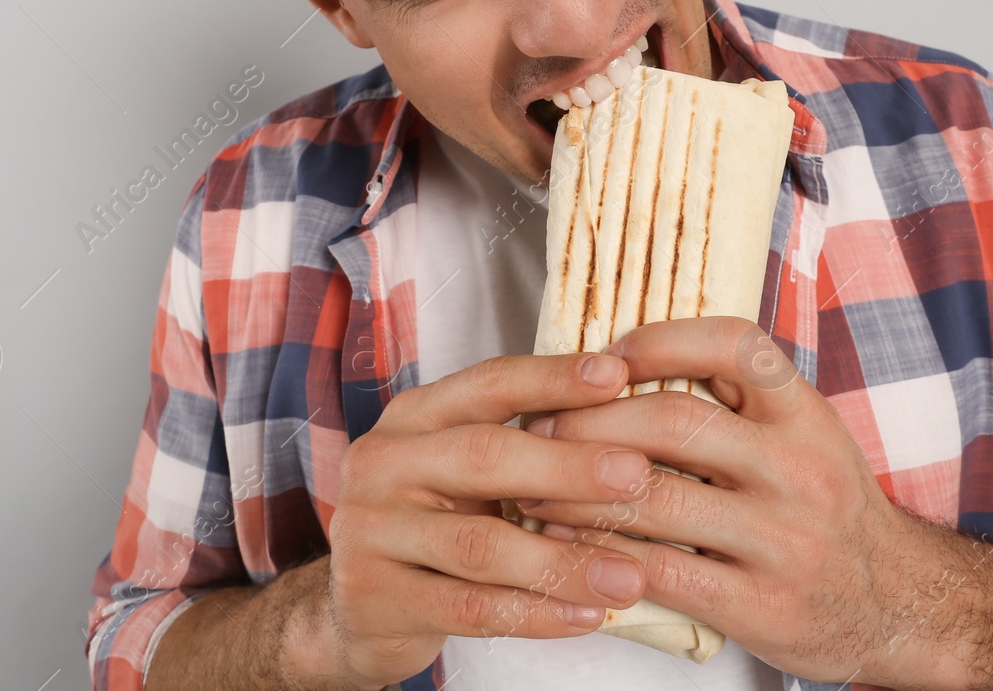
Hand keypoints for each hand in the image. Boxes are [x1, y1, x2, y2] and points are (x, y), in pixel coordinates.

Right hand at [320, 351, 657, 688]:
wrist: (356, 607)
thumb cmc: (434, 522)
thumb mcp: (462, 468)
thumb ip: (523, 440)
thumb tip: (625, 410)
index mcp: (414, 417)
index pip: (487, 384)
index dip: (551, 379)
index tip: (616, 376)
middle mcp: (383, 462)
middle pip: (483, 456)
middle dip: (568, 467)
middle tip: (636, 476)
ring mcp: (370, 530)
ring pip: (480, 544)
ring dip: (562, 561)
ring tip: (628, 576)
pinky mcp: (374, 598)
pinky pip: (469, 608)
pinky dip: (535, 613)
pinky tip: (586, 616)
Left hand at [515, 316, 922, 685]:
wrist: (900, 603)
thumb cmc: (829, 507)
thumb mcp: (806, 435)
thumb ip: (738, 401)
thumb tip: (628, 360)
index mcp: (805, 414)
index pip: (734, 346)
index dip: (662, 340)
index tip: (609, 355)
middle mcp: (800, 468)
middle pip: (675, 422)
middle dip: (591, 422)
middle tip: (541, 426)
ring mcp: (783, 538)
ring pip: (655, 499)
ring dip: (576, 492)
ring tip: (534, 487)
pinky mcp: (761, 603)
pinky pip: (660, 570)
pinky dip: (599, 555)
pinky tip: (564, 546)